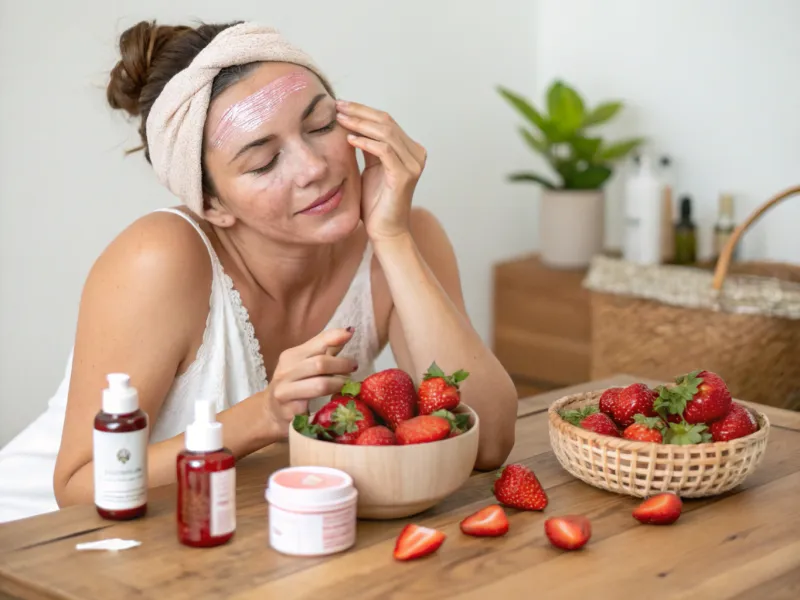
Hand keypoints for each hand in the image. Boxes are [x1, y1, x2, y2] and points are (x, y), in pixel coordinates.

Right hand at [261, 328, 356, 439]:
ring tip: (347, 384)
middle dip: (341, 365)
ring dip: (339, 384)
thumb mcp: (305, 364)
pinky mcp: (290, 413)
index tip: (350, 334)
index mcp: (290, 356)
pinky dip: (331, 404)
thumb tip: (348, 332)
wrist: (271, 412)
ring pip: (320, 385)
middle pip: (320, 364)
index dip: (335, 337)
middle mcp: (285, 372)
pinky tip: (337, 403)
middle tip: (354, 367)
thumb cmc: (294, 384)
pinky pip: (316, 407)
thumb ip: (325, 349)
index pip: (316, 342)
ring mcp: (286, 393)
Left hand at [336, 100, 426, 242]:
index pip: (385, 121)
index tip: (341, 106)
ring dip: (360, 123)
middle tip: (338, 106)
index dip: (363, 110)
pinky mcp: (405, 175)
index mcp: (409, 150)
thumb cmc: (376, 203)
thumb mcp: (370, 168)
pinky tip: (349, 139)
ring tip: (340, 120)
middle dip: (360, 112)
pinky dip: (365, 142)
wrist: (385, 231)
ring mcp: (413, 164)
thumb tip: (353, 124)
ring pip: (385, 132)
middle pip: (386, 122)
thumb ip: (368, 147)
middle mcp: (415, 154)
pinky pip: (384, 151)